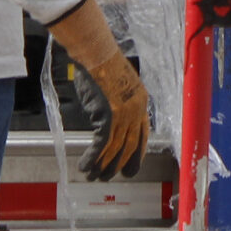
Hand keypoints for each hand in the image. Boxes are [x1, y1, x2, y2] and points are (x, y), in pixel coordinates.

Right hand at [50, 0, 148, 178]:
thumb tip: (108, 118)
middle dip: (121, 164)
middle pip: (131, 145)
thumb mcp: (116, 83)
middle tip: (111, 176)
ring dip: (104, 165)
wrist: (96, 53)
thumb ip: (117, 101)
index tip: (132, 165)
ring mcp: (125, 113)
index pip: (144, 133)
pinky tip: (86, 166)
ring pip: (116, 148)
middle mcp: (137, 109)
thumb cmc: (101, 63)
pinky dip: (94, 158)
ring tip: (94, 176)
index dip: (138, 151)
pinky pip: (102, 145)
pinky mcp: (110, 116)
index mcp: (141, 101)